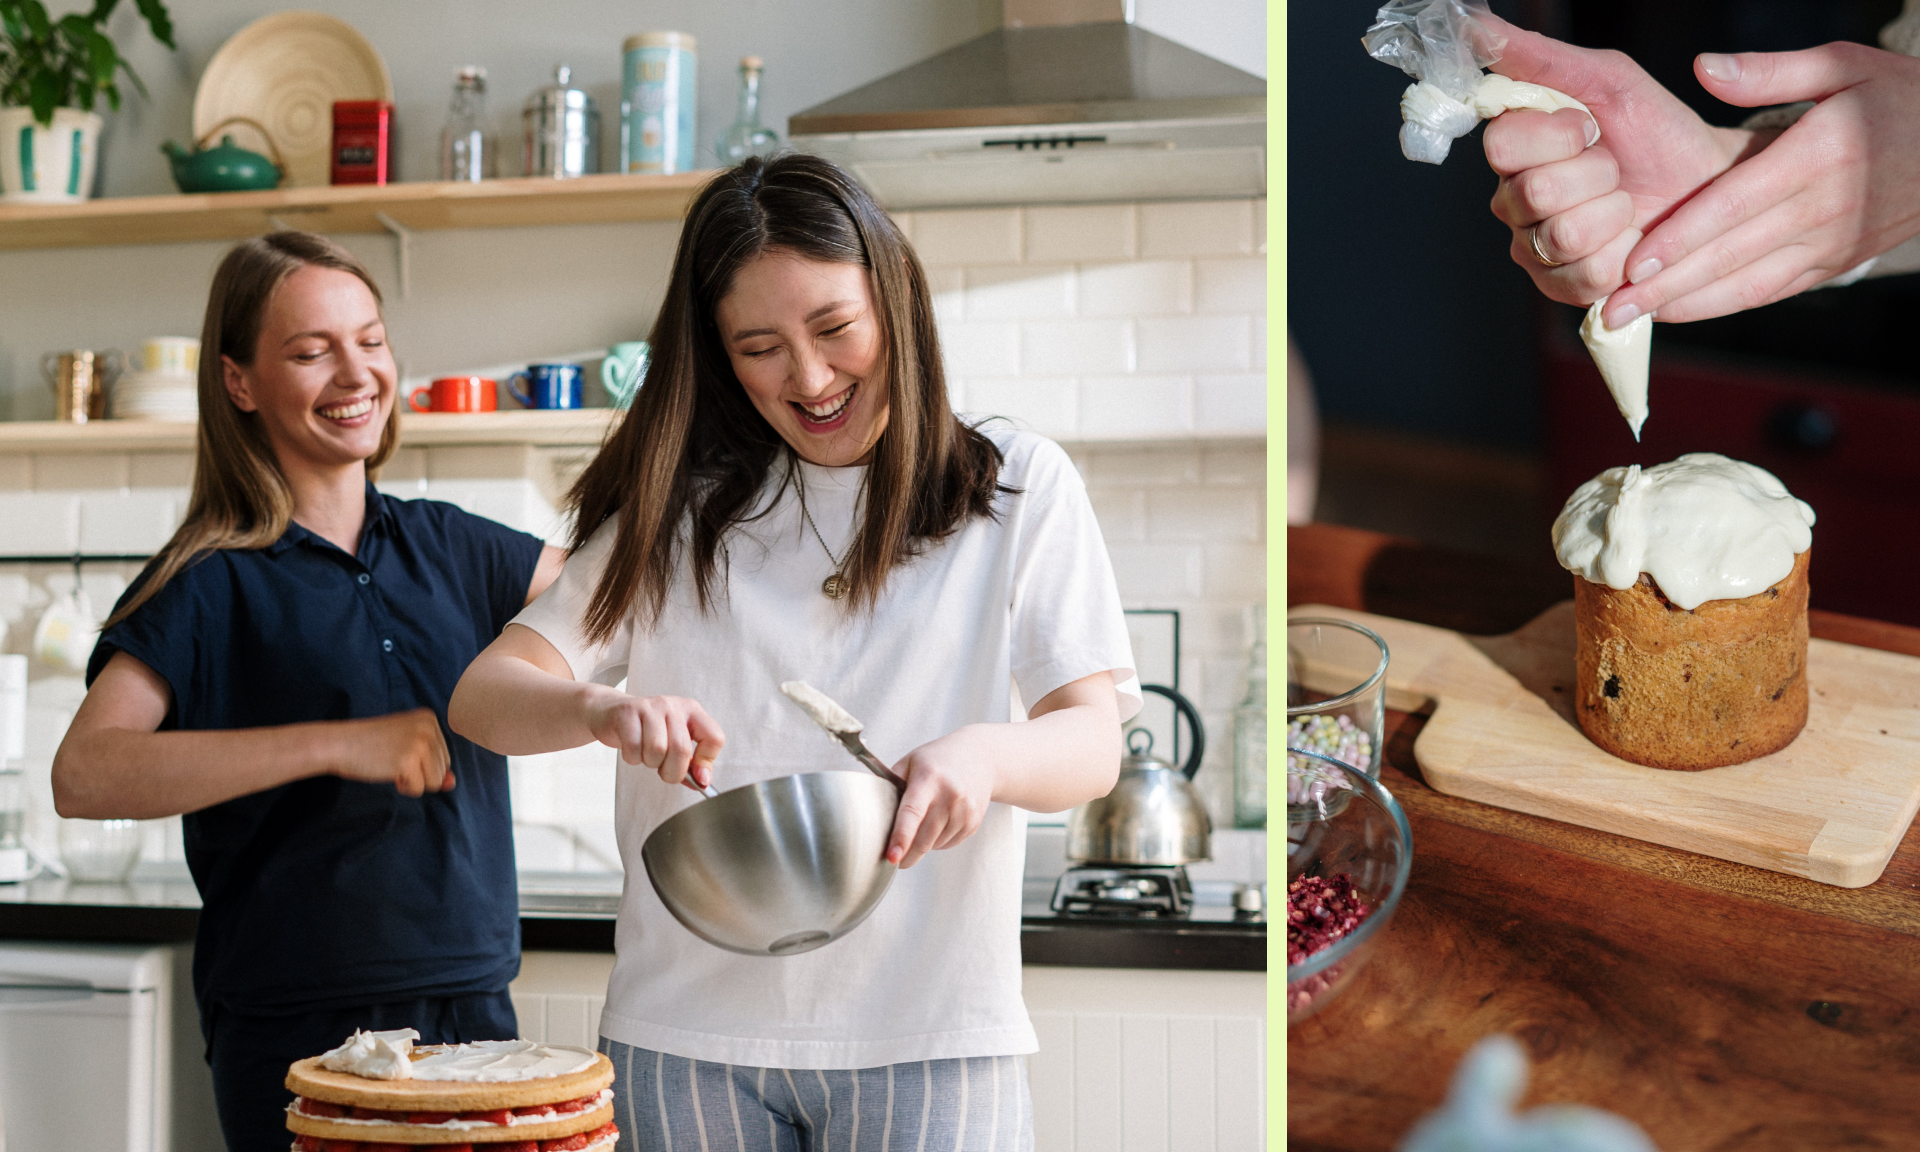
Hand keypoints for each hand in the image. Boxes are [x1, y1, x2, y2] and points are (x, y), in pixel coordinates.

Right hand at [334, 708, 453, 796]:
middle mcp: (429, 728)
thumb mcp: (408, 748)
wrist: (340, 743)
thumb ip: (434, 764)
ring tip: (392, 765)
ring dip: (413, 781)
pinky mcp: (409, 761)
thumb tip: (452, 783)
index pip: (445, 757)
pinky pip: (418, 789)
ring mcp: (419, 743)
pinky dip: (404, 787)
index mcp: (429, 719)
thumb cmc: (372, 746)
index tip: (399, 751)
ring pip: (434, 781)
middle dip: (419, 774)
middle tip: (393, 758)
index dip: (422, 764)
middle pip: (442, 770)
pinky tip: (387, 771)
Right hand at [585, 689, 724, 790]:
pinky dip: (633, 758)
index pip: (714, 737)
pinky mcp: (627, 713)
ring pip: (657, 749)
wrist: (610, 713)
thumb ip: (690, 762)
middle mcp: (673, 706)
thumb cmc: (646, 730)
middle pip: (681, 749)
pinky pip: (633, 748)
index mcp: (692, 710)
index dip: (706, 762)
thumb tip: (702, 782)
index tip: (698, 777)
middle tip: (664, 771)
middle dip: (672, 771)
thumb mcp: (673, 741)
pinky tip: (633, 750)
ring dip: (650, 763)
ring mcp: (649, 707)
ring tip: (646, 755)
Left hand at [886, 727, 995, 867]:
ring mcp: (965, 810)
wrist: (980, 757)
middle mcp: (950, 795)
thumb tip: (870, 811)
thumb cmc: (938, 760)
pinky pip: (948, 844)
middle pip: (924, 838)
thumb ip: (890, 784)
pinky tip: (938, 823)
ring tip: (922, 823)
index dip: (901, 837)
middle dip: (907, 855)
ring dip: (923, 845)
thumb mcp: (910, 762)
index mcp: (928, 779)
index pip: (912, 812)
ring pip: (935, 845)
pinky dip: (938, 841)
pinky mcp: (973, 822)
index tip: (892, 857)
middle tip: (894, 859)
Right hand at [1479, 15, 1755, 311]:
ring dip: (1613, 215)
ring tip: (1625, 205)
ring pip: (1561, 236)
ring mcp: (1534, 249)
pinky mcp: (1562, 289)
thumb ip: (1536, 55)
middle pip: (1534, 193)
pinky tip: (1628, 242)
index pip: (1501, 145)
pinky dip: (1622, 255)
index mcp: (1515, 150)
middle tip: (1615, 169)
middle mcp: (1513, 202)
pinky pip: (1583, 276)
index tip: (1592, 127)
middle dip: (1596, 176)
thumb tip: (1472, 25)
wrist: (1711, 189)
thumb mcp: (1606, 79)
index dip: (1557, 136)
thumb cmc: (1659, 133)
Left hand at [1602, 43, 1919, 325]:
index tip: (1633, 261)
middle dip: (1666, 286)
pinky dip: (1722, 305)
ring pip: (1747, 283)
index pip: (1735, 204)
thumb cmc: (1897, 97)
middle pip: (1731, 254)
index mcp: (1818, 156)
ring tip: (1629, 320)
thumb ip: (1770, 71)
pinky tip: (1678, 312)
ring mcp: (1830, 242)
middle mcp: (1823, 208)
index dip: (1681, 237)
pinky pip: (1771, 291)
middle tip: (1610, 307)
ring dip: (1685, 306)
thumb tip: (1704, 67)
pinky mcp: (1833, 263)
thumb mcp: (1845, 65)